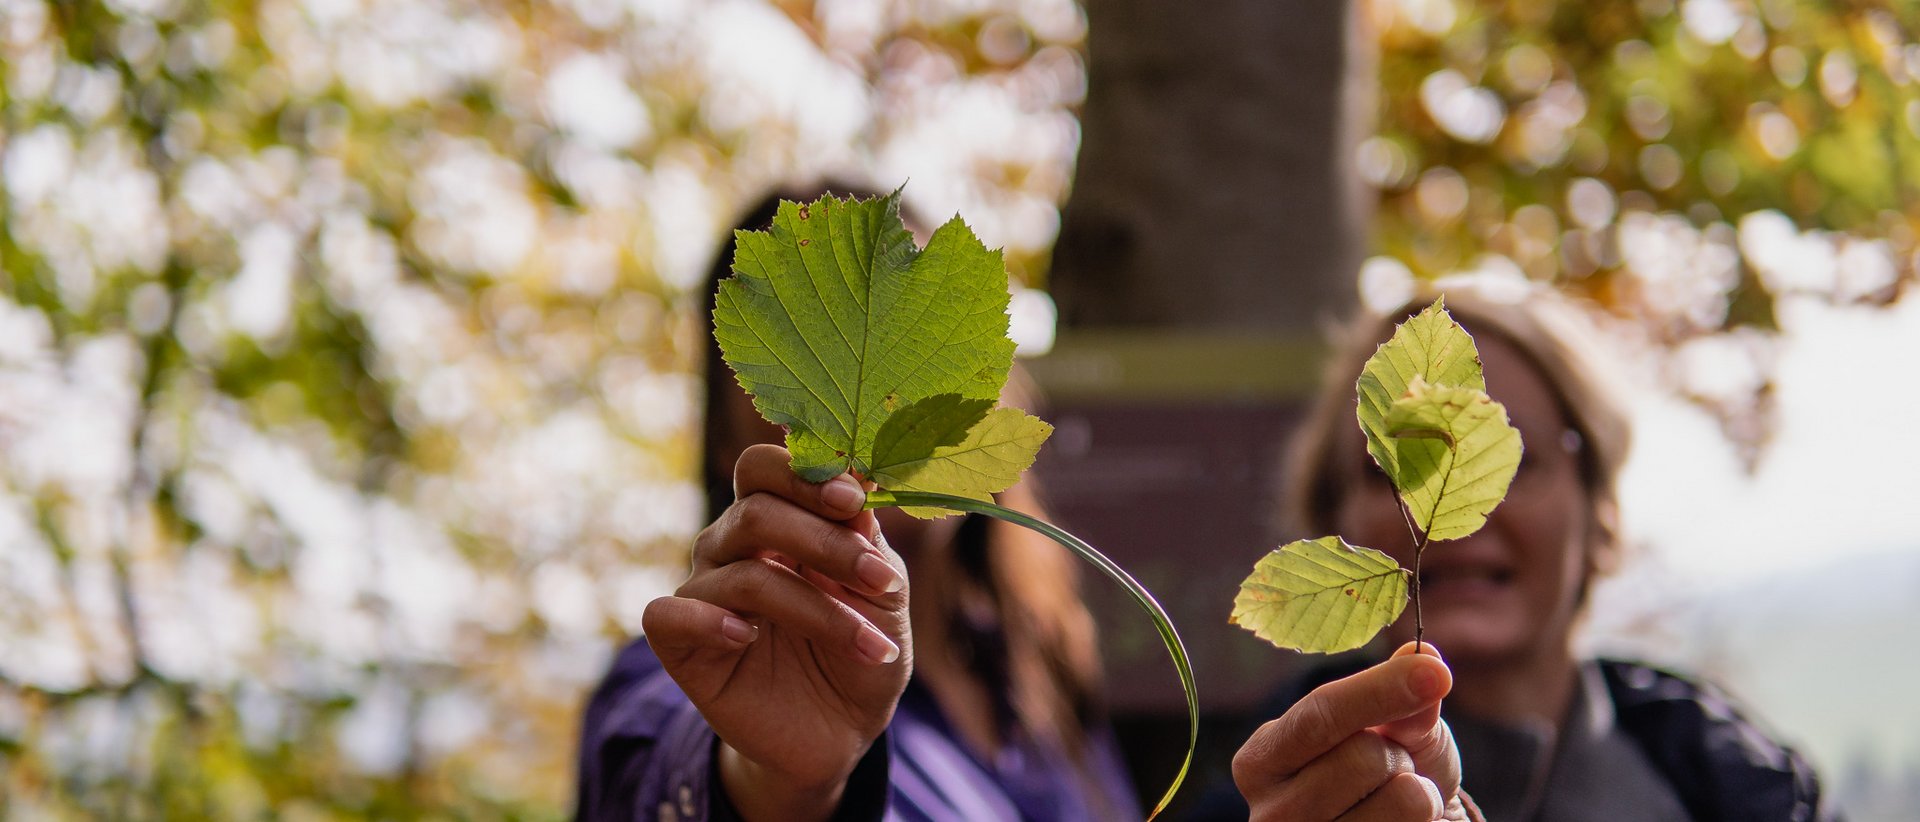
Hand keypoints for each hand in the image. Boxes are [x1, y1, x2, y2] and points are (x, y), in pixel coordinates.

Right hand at [642, 444, 912, 821]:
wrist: (842, 731)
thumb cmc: (861, 650)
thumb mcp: (883, 593)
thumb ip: (867, 540)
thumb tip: (855, 485)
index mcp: (777, 521)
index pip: (765, 469)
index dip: (806, 476)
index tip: (855, 500)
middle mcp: (731, 547)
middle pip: (755, 512)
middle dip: (825, 543)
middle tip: (878, 578)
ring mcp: (703, 593)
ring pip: (742, 574)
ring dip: (817, 610)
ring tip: (870, 646)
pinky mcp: (679, 645)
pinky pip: (667, 614)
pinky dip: (708, 621)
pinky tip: (749, 637)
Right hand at [1234, 642, 1478, 821]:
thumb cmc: (1388, 773)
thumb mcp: (1395, 728)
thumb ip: (1403, 699)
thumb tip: (1425, 658)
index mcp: (1263, 759)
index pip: (1319, 715)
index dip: (1378, 690)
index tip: (1432, 673)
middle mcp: (1271, 811)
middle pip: (1362, 756)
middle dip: (1398, 753)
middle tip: (1391, 766)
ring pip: (1400, 799)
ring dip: (1421, 792)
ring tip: (1400, 798)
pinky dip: (1427, 820)